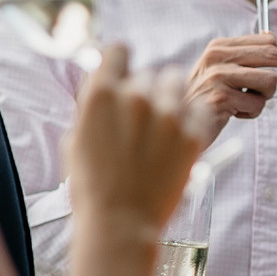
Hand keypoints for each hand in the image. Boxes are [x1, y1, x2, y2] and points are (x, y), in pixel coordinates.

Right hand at [67, 46, 210, 232]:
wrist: (120, 224)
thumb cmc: (93, 187)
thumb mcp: (77, 140)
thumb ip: (92, 108)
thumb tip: (103, 87)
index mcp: (101, 96)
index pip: (118, 51)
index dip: (121, 62)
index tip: (125, 74)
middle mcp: (135, 97)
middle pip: (148, 74)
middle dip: (145, 92)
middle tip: (141, 120)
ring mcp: (167, 114)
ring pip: (176, 83)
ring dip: (171, 97)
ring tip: (163, 125)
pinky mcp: (192, 133)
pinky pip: (200, 108)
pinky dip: (193, 117)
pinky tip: (180, 136)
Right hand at [187, 33, 276, 122]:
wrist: (178, 124)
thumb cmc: (204, 100)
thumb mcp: (220, 72)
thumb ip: (244, 57)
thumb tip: (272, 39)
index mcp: (219, 47)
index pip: (267, 42)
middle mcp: (217, 57)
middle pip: (273, 55)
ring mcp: (218, 76)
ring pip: (270, 80)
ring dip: (265, 98)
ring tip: (245, 103)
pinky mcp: (221, 98)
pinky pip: (258, 104)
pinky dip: (252, 112)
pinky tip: (234, 114)